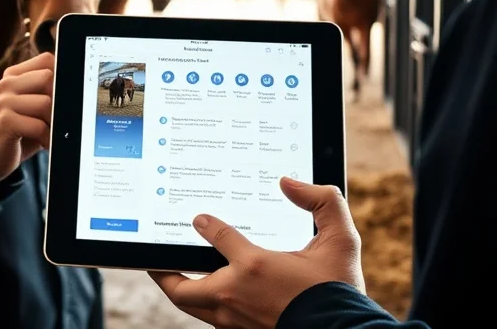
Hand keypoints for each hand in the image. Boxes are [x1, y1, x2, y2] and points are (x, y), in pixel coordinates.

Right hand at [0, 52, 53, 181]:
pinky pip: (38, 126)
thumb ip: (50, 93)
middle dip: (58, 101)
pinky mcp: (5, 121)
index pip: (47, 60)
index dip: (61, 77)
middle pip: (48, 78)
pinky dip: (47, 138)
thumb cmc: (21, 129)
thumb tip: (77, 90)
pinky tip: (43, 142)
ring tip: (49, 132)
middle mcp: (7, 84)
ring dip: (53, 123)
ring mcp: (4, 101)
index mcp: (14, 75)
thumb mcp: (36, 107)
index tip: (61, 97)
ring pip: (46, 103)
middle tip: (56, 119)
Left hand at [150, 177, 364, 328]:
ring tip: (174, 275)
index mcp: (252, 268)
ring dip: (183, 290)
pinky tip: (210, 295)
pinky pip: (211, 319)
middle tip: (155, 259)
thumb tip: (290, 182)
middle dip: (163, 273)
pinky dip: (204, 305)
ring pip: (192, 308)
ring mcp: (235, 322)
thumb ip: (323, 204)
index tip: (200, 219)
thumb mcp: (341, 243)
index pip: (215, 235)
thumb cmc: (338, 293)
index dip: (206, 224)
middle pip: (180, 289)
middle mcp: (235, 297)